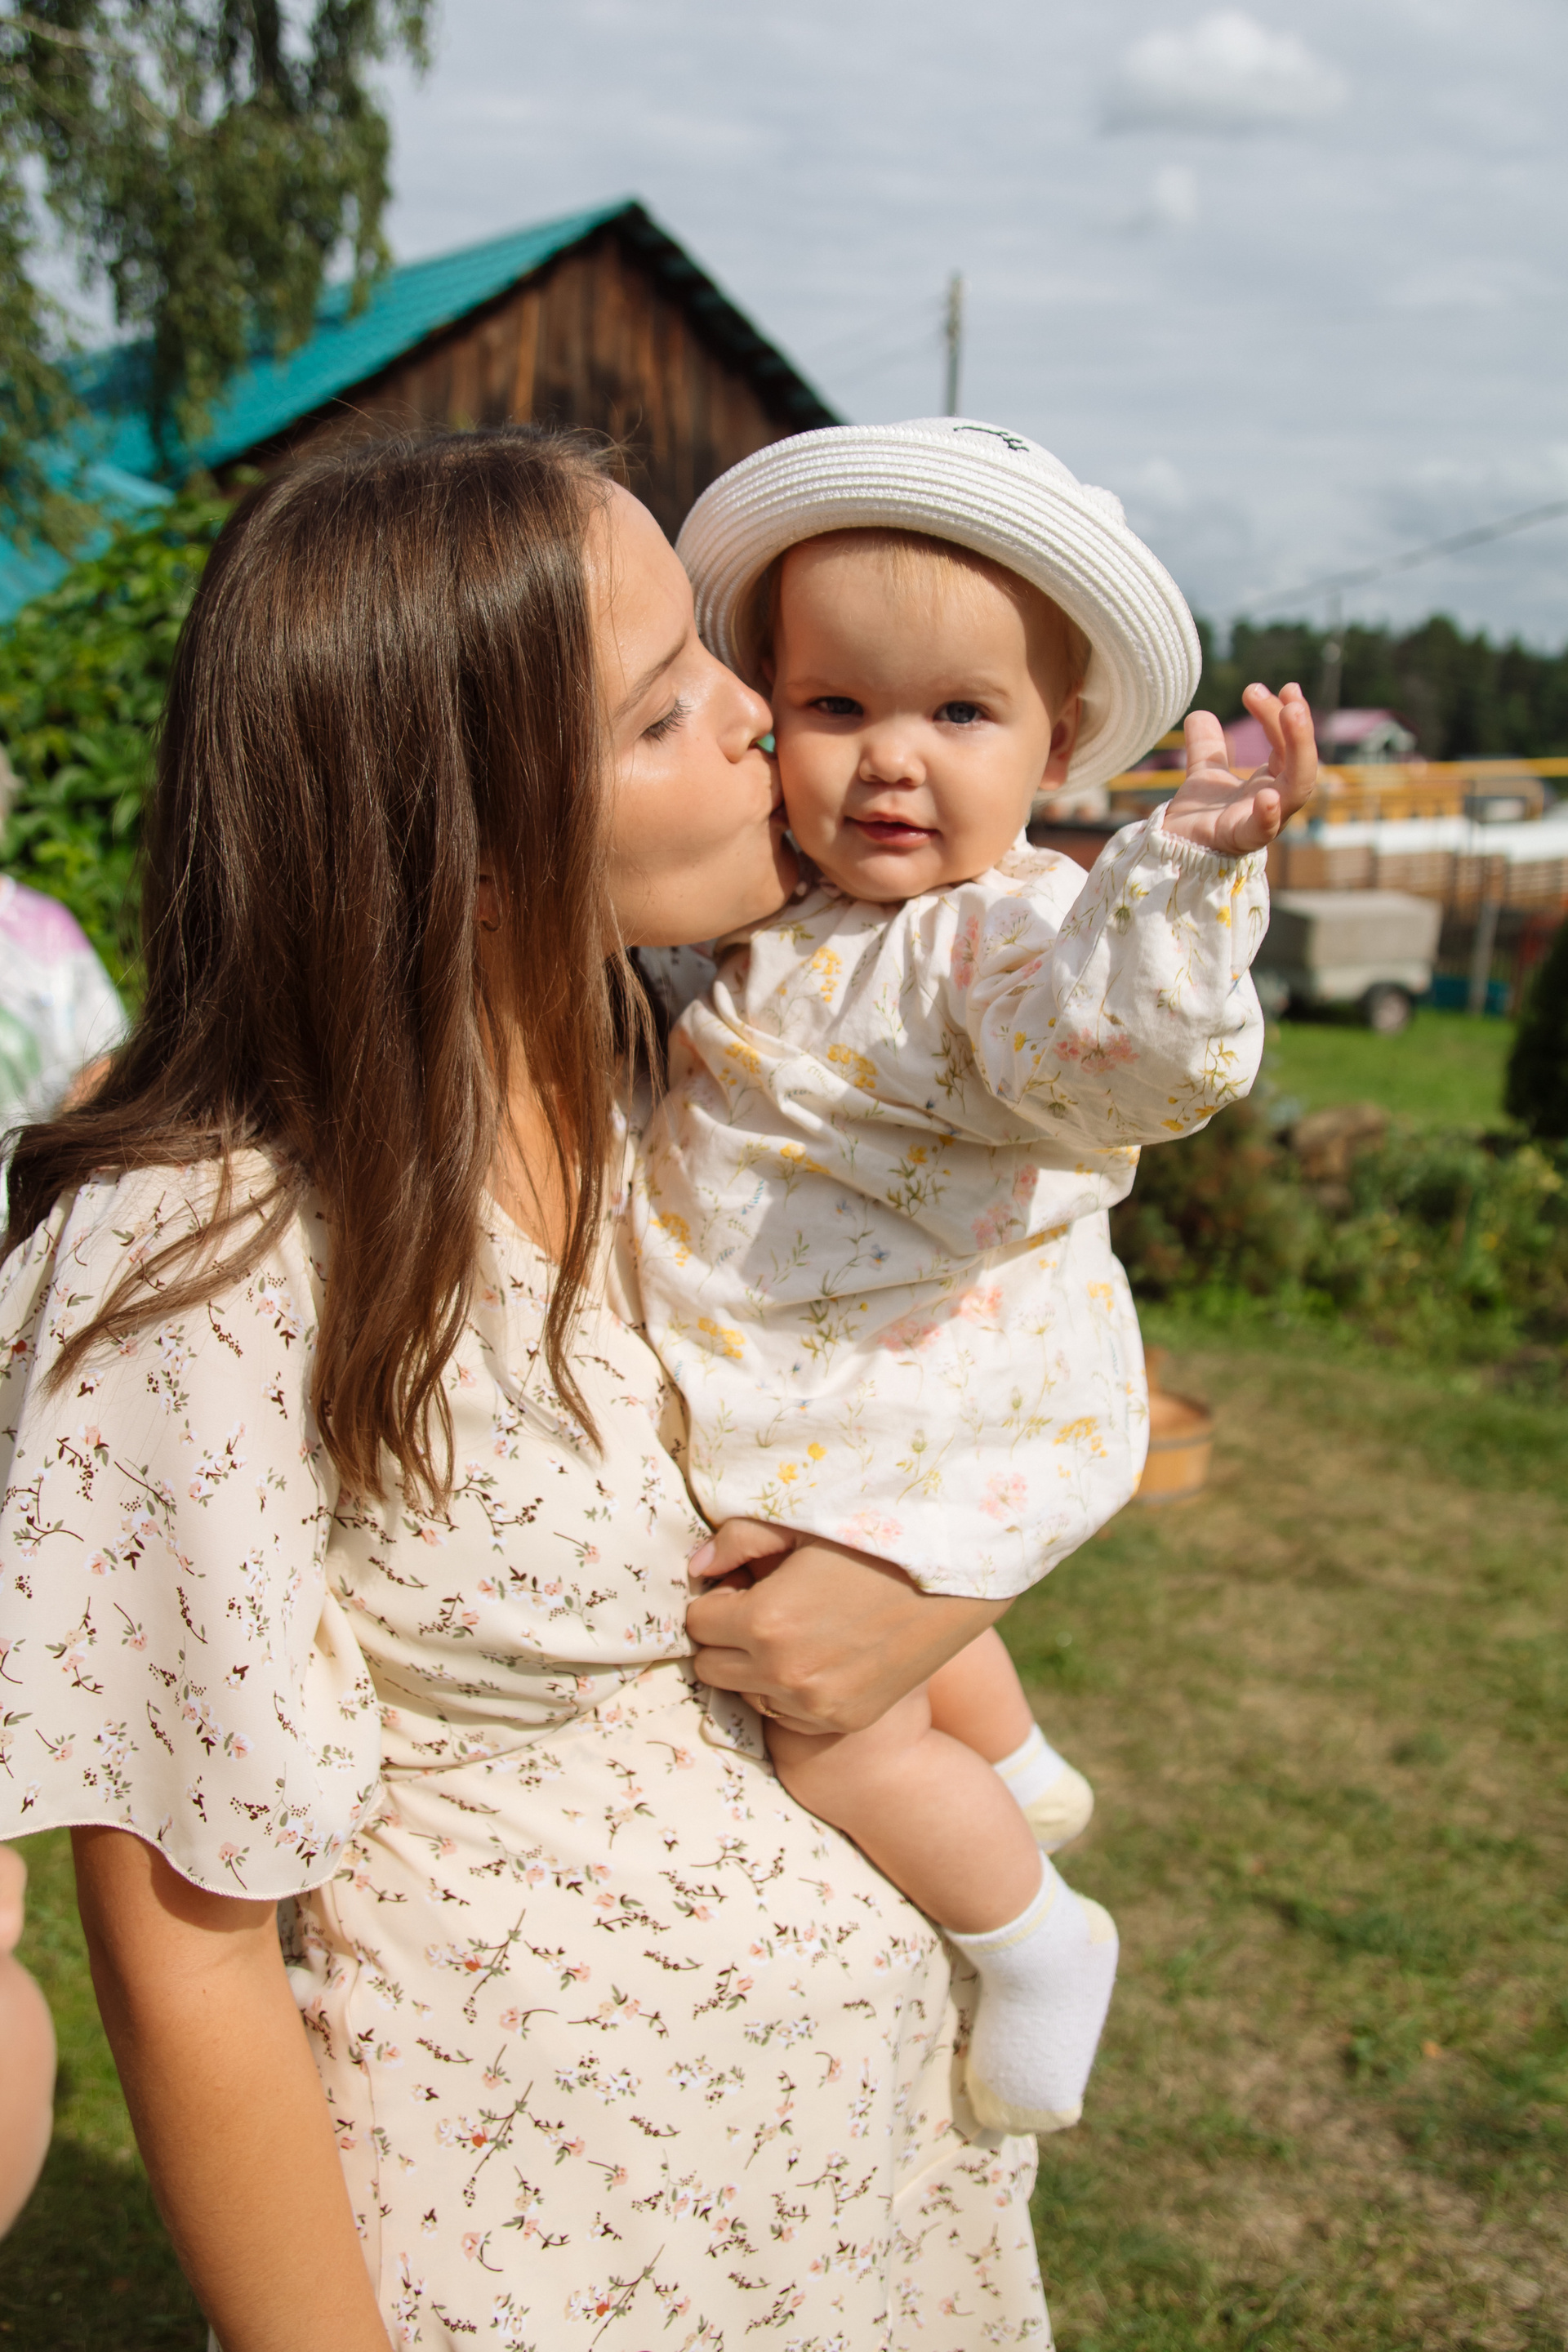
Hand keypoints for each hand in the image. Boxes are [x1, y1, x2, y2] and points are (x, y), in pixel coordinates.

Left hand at [686, 1520, 1005, 1733]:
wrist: (954, 1584)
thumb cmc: (875, 1543)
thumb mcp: (802, 1526)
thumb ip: (738, 1541)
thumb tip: (696, 1567)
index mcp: (766, 1620)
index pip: (697, 1622)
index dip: (717, 1599)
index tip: (742, 1585)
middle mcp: (784, 1673)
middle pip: (711, 1665)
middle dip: (725, 1635)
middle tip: (761, 1606)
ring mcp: (813, 1705)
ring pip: (746, 1693)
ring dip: (755, 1666)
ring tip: (796, 1629)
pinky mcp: (840, 1722)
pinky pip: (787, 1713)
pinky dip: (790, 1690)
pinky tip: (821, 1654)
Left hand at [1162, 681, 1316, 856]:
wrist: (1172, 850)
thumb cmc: (1199, 818)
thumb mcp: (1204, 773)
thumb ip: (1206, 746)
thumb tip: (1200, 713)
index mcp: (1271, 783)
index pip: (1288, 745)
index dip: (1286, 715)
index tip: (1279, 687)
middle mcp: (1275, 801)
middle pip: (1301, 762)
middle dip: (1300, 727)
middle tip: (1290, 694)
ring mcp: (1263, 822)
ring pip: (1297, 789)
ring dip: (1299, 748)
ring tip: (1291, 712)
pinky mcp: (1241, 842)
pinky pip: (1263, 831)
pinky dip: (1268, 815)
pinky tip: (1266, 795)